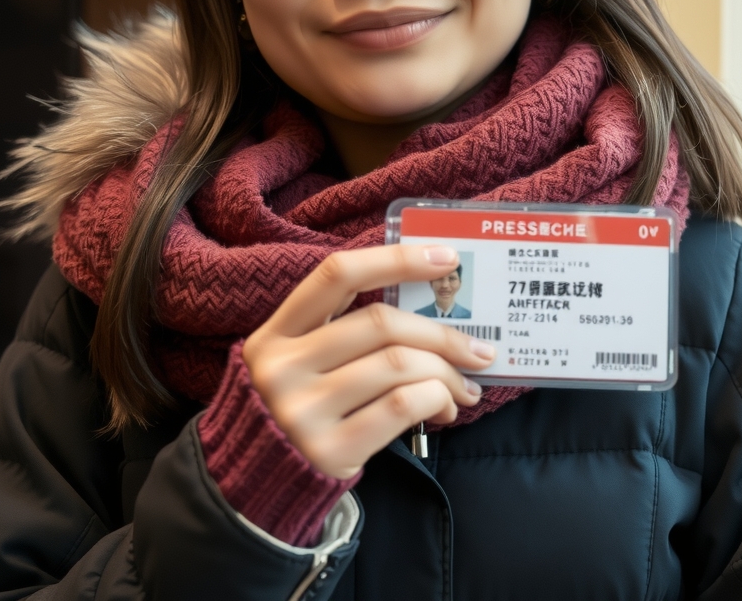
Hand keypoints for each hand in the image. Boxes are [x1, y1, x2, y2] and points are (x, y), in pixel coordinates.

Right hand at [242, 244, 495, 478]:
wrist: (261, 482)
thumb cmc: (302, 404)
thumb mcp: (303, 358)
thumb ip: (349, 328)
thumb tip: (435, 308)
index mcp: (276, 332)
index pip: (339, 274)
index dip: (396, 259)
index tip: (447, 259)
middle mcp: (282, 366)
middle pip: (381, 323)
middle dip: (441, 333)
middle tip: (479, 349)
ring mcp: (302, 410)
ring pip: (398, 364)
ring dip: (446, 373)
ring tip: (465, 386)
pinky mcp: (328, 450)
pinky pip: (401, 406)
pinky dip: (436, 399)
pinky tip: (445, 408)